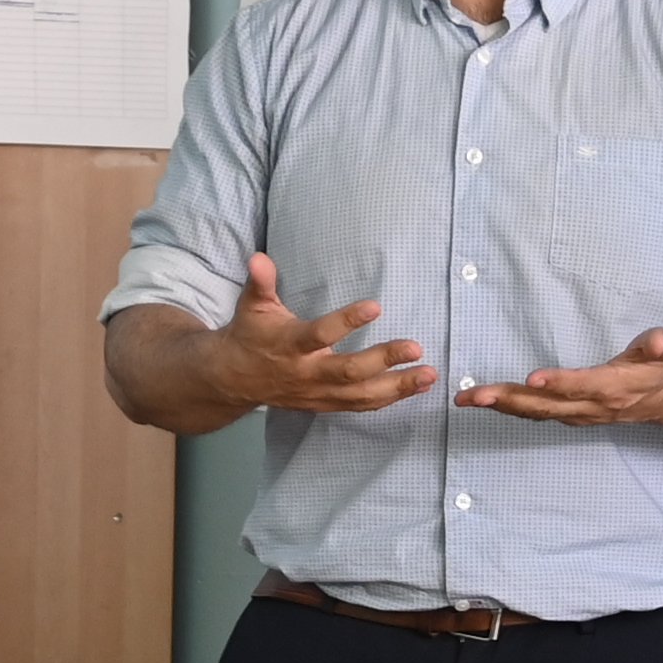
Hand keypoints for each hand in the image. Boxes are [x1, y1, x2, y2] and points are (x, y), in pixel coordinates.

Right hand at [220, 255, 433, 416]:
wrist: (234, 379)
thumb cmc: (250, 335)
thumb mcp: (253, 305)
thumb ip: (260, 282)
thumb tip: (259, 257)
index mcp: (290, 345)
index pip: (320, 335)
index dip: (346, 322)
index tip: (375, 306)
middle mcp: (307, 373)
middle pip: (349, 372)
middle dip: (384, 361)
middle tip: (415, 347)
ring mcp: (319, 393)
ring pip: (361, 395)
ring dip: (398, 386)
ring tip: (428, 374)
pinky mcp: (327, 403)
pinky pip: (362, 405)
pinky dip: (391, 398)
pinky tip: (417, 387)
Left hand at [453, 327, 662, 428]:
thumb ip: (660, 346)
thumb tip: (658, 343)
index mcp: (614, 388)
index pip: (582, 386)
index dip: (559, 383)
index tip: (532, 378)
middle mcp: (593, 407)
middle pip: (546, 407)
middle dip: (507, 401)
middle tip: (471, 396)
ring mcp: (580, 414)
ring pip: (536, 413)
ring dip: (500, 406)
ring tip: (465, 399)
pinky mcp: (572, 414)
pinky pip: (537, 414)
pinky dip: (510, 408)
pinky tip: (486, 401)